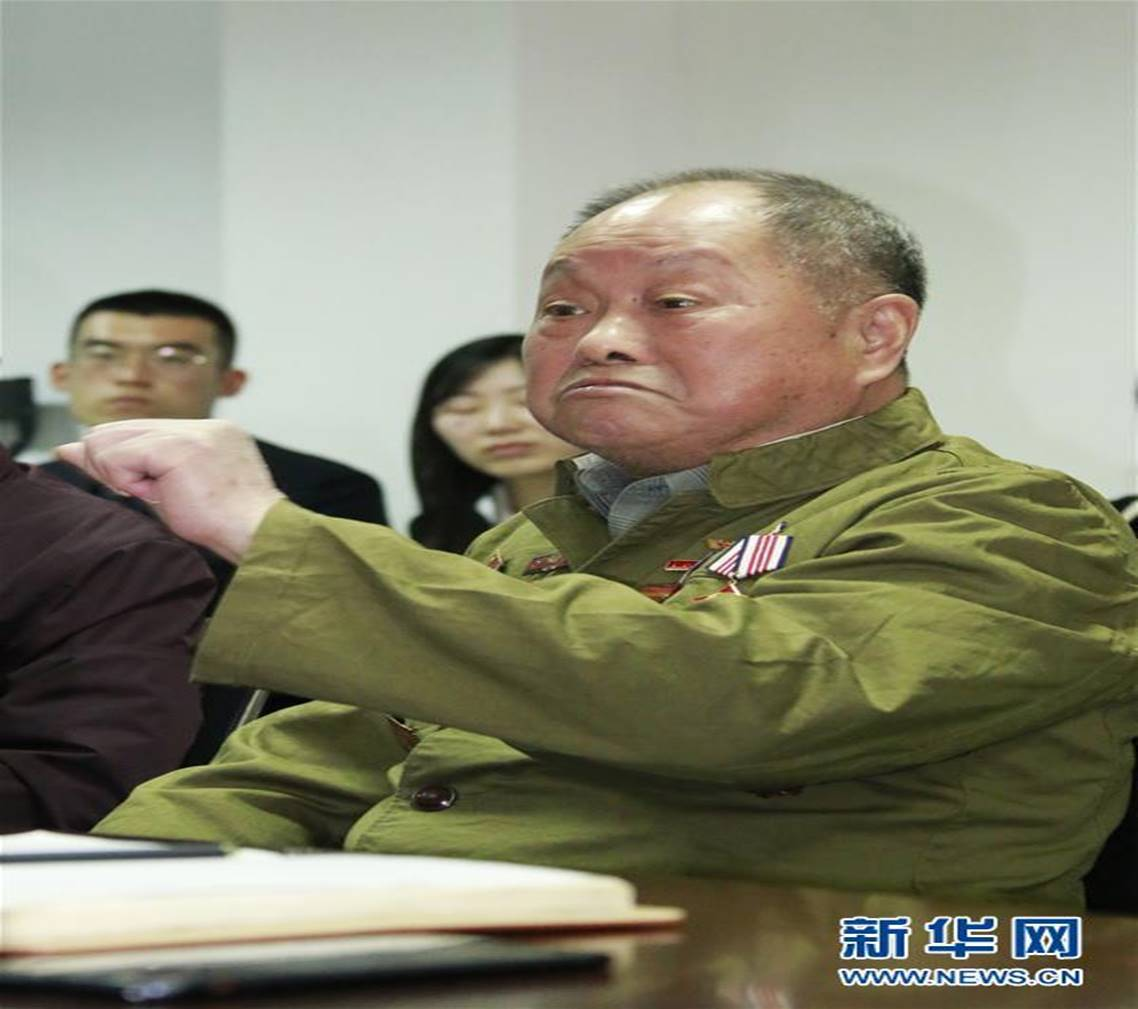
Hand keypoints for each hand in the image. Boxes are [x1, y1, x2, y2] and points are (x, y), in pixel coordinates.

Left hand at [56, 419, 284, 562]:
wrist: (260, 536)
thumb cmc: (223, 525)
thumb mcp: (169, 491)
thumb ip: (127, 467)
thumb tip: (67, 448)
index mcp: (209, 433)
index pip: (137, 429)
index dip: (113, 455)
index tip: (118, 482)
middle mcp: (203, 424)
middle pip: (116, 428)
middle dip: (110, 464)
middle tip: (140, 492)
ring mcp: (192, 432)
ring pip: (109, 440)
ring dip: (120, 475)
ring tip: (155, 494)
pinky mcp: (179, 447)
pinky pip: (118, 457)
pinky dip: (124, 480)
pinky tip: (154, 495)